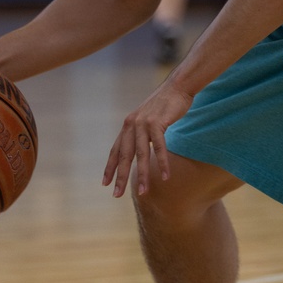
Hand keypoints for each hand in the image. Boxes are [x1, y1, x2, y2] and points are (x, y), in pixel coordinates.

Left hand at [103, 77, 194, 197]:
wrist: (177, 87)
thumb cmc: (164, 106)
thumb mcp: (148, 120)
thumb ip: (140, 134)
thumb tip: (138, 150)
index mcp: (127, 125)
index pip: (116, 150)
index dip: (110, 167)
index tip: (105, 183)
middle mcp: (131, 124)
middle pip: (125, 156)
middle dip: (121, 177)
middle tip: (116, 195)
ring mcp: (143, 123)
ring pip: (142, 154)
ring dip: (143, 175)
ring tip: (144, 192)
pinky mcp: (157, 122)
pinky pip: (160, 147)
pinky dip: (163, 162)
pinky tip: (166, 176)